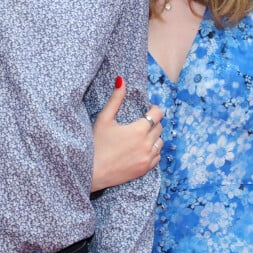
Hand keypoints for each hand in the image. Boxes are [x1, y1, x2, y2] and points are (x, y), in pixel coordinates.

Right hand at [91, 76, 162, 191]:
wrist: (92, 172)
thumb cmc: (96, 143)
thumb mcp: (104, 118)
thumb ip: (116, 99)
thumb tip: (121, 79)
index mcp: (138, 130)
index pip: (158, 114)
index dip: (154, 108)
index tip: (147, 108)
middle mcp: (146, 144)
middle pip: (159, 127)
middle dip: (152, 121)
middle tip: (141, 120)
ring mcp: (147, 158)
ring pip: (160, 142)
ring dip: (154, 136)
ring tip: (141, 134)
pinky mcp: (144, 170)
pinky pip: (157, 157)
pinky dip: (153, 150)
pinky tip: (141, 148)